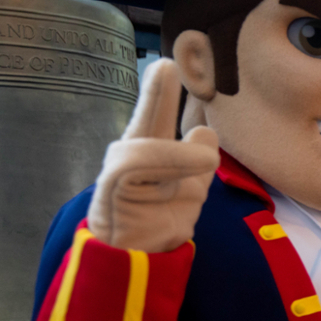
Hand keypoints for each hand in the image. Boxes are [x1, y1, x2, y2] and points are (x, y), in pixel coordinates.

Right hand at [87, 59, 219, 252]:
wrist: (138, 256)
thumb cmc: (161, 218)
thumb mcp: (192, 187)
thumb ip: (199, 159)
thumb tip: (205, 128)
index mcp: (155, 147)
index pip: (167, 114)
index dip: (174, 91)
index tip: (183, 64)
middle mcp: (136, 150)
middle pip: (149, 117)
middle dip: (157, 91)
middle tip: (166, 65)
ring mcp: (120, 166)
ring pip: (150, 143)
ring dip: (181, 151)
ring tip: (208, 160)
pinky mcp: (112, 184)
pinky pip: (139, 166)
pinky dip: (168, 161)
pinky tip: (198, 163)